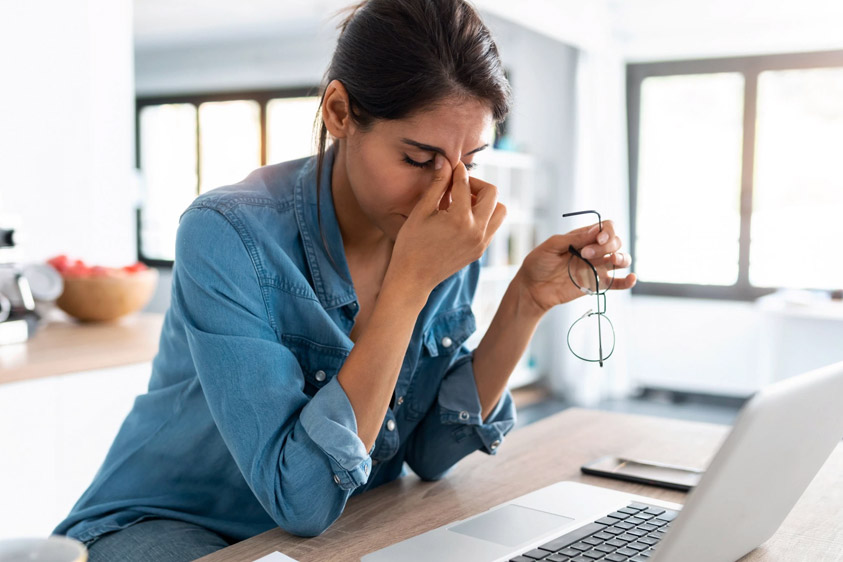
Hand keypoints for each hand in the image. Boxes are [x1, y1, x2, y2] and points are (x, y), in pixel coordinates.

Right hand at [384, 154, 506, 293]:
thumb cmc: (411, 244)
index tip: (452, 165)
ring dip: (486, 201)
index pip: (465, 184)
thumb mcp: (421, 211)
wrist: (413, 278)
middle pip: (492, 193)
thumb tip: (445, 161)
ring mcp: (481, 242)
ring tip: (464, 202)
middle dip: (476, 184)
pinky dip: (484, 216)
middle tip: (459, 185)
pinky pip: (493, 226)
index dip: (457, 171)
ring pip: (499, 211)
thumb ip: (437, 185)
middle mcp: (476, 231)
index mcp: (460, 219)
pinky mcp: (480, 250)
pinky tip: (463, 216)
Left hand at [516, 220, 635, 314]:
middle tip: (585, 254)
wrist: (532, 288)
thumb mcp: (551, 246)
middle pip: (615, 242)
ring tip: (613, 260)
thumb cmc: (538, 264)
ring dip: (622, 257)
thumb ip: (573, 238)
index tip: (598, 238)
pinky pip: (617, 283)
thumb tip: (595, 231)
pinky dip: (627, 281)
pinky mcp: (597, 284)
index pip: (606, 228)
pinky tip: (631, 278)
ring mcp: (597, 267)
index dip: (607, 231)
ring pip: (621, 259)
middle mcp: (594, 250)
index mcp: (583, 237)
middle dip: (606, 245)